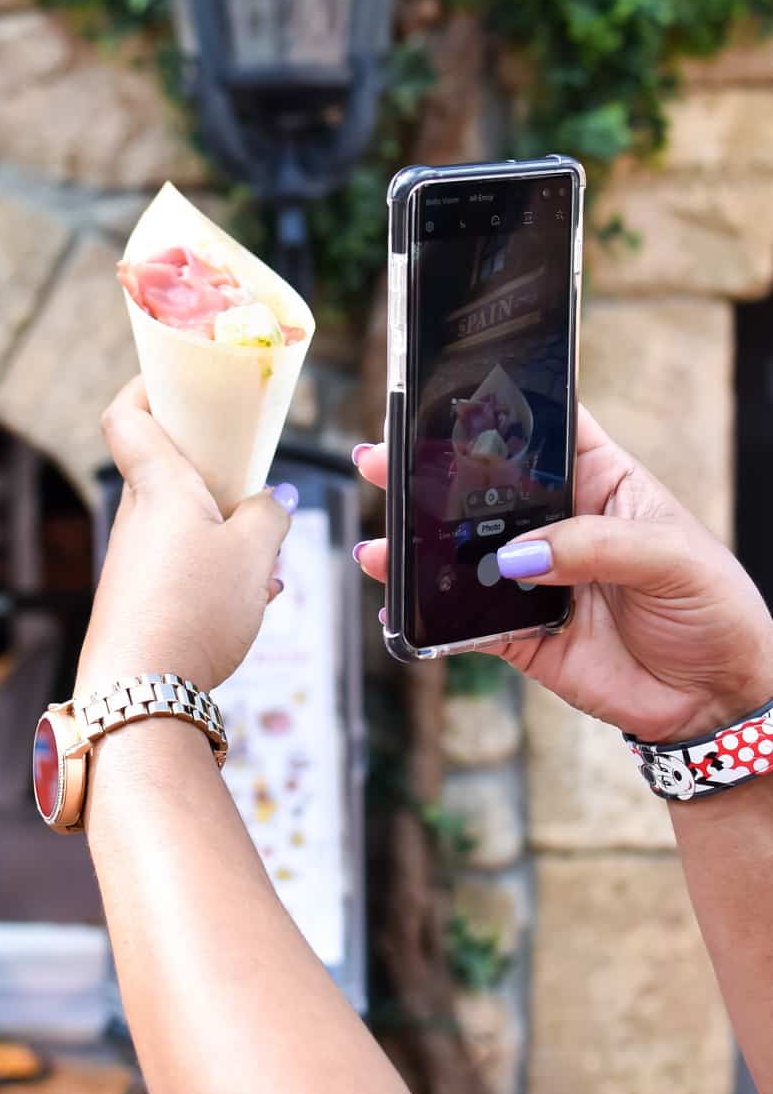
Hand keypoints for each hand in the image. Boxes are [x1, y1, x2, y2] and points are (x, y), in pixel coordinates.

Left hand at [76, 377, 294, 695]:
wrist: (140, 692)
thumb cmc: (194, 610)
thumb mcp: (253, 553)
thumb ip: (268, 516)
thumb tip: (268, 504)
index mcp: (159, 485)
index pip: (127, 414)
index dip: (148, 387)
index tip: (180, 380)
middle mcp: (137, 518)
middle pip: (170, 471)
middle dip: (218, 475)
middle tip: (256, 488)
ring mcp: (135, 561)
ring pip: (186, 525)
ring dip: (228, 534)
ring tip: (267, 564)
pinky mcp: (140, 601)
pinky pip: (184, 567)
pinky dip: (219, 572)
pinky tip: (252, 599)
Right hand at [354, 407, 772, 741]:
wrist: (714, 699)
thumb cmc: (712, 608)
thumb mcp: (671, 557)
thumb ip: (594, 546)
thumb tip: (516, 556)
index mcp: (600, 482)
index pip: (543, 430)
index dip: (498, 408)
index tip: (446, 395)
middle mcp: (558, 524)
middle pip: (483, 486)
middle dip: (430, 472)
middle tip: (382, 459)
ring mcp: (535, 577)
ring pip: (462, 552)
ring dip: (417, 545)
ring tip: (379, 541)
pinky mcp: (522, 633)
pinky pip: (464, 620)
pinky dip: (428, 615)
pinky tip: (398, 603)